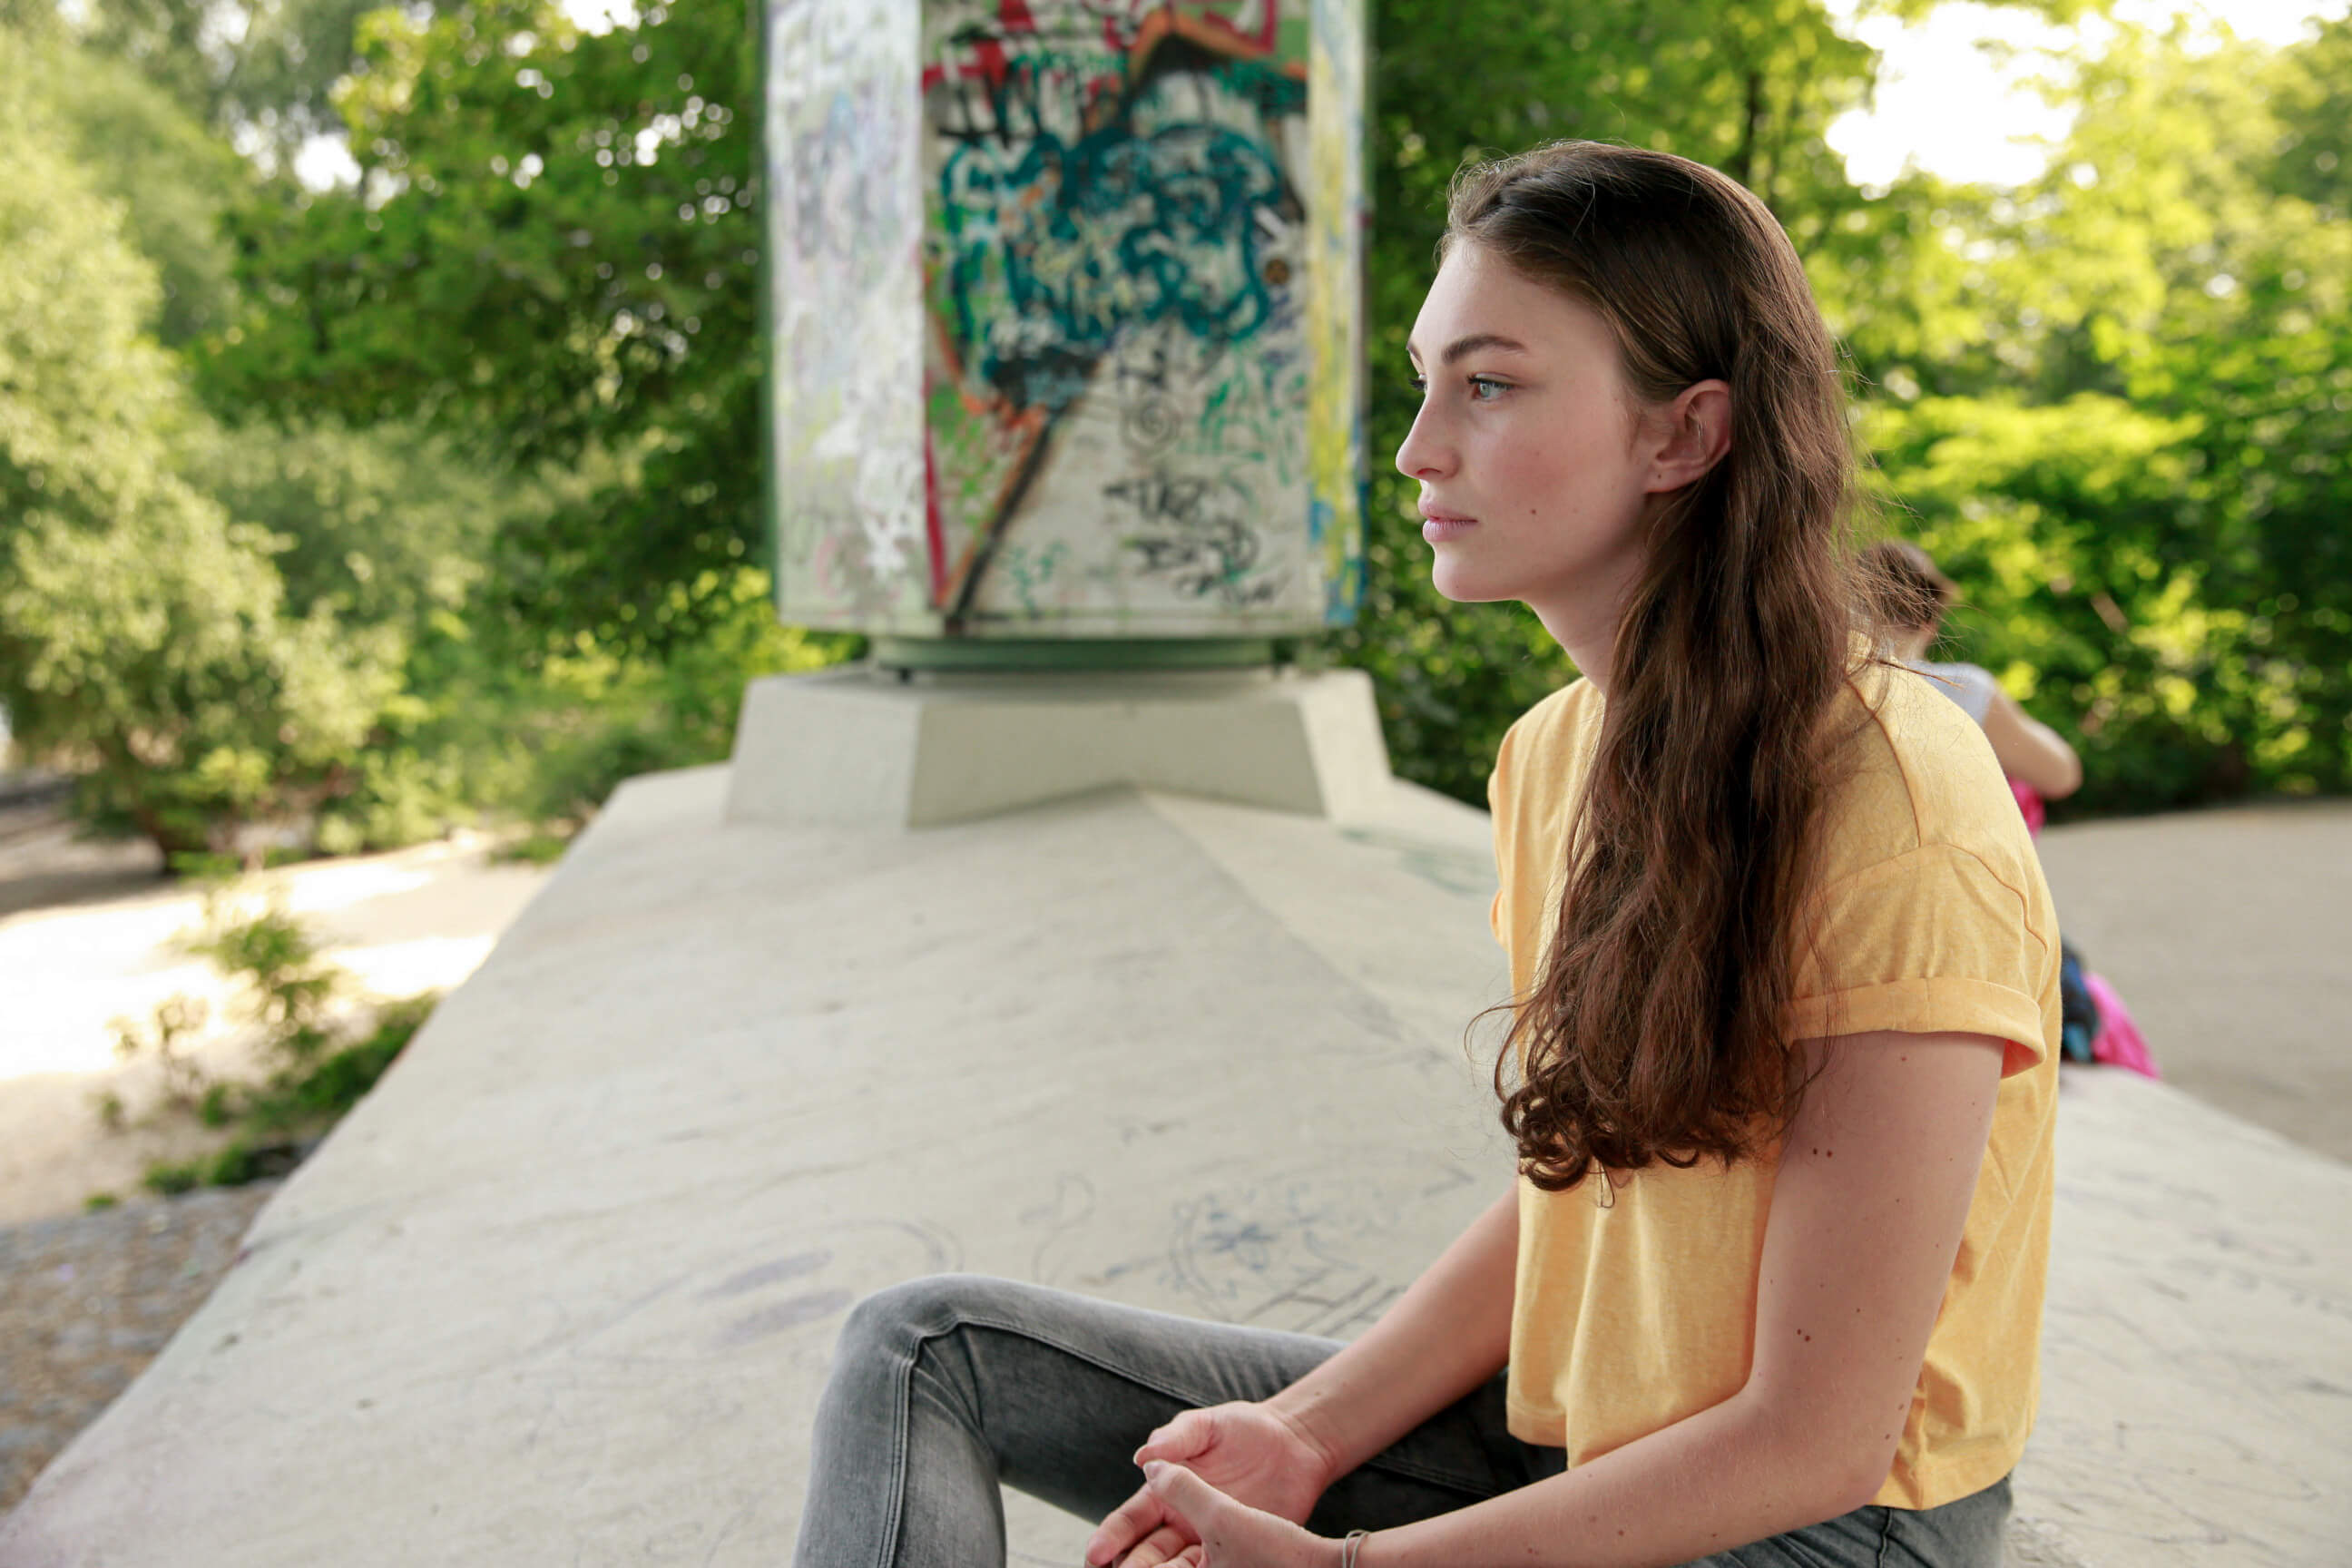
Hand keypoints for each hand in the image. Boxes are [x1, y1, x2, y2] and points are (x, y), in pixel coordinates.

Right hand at [1085, 1403, 1334, 1566]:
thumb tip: (1143, 1457)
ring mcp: (1210, 1539)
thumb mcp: (1207, 1425)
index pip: (1130, 1521)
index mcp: (1165, 1491)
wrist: (1293, 1443)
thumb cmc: (1243, 1428)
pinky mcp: (1238, 1549)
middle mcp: (1181, 1521)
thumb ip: (1177, 1437)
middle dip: (1130, 1567)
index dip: (1111, 1537)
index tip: (1096, 1554)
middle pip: (1147, 1553)